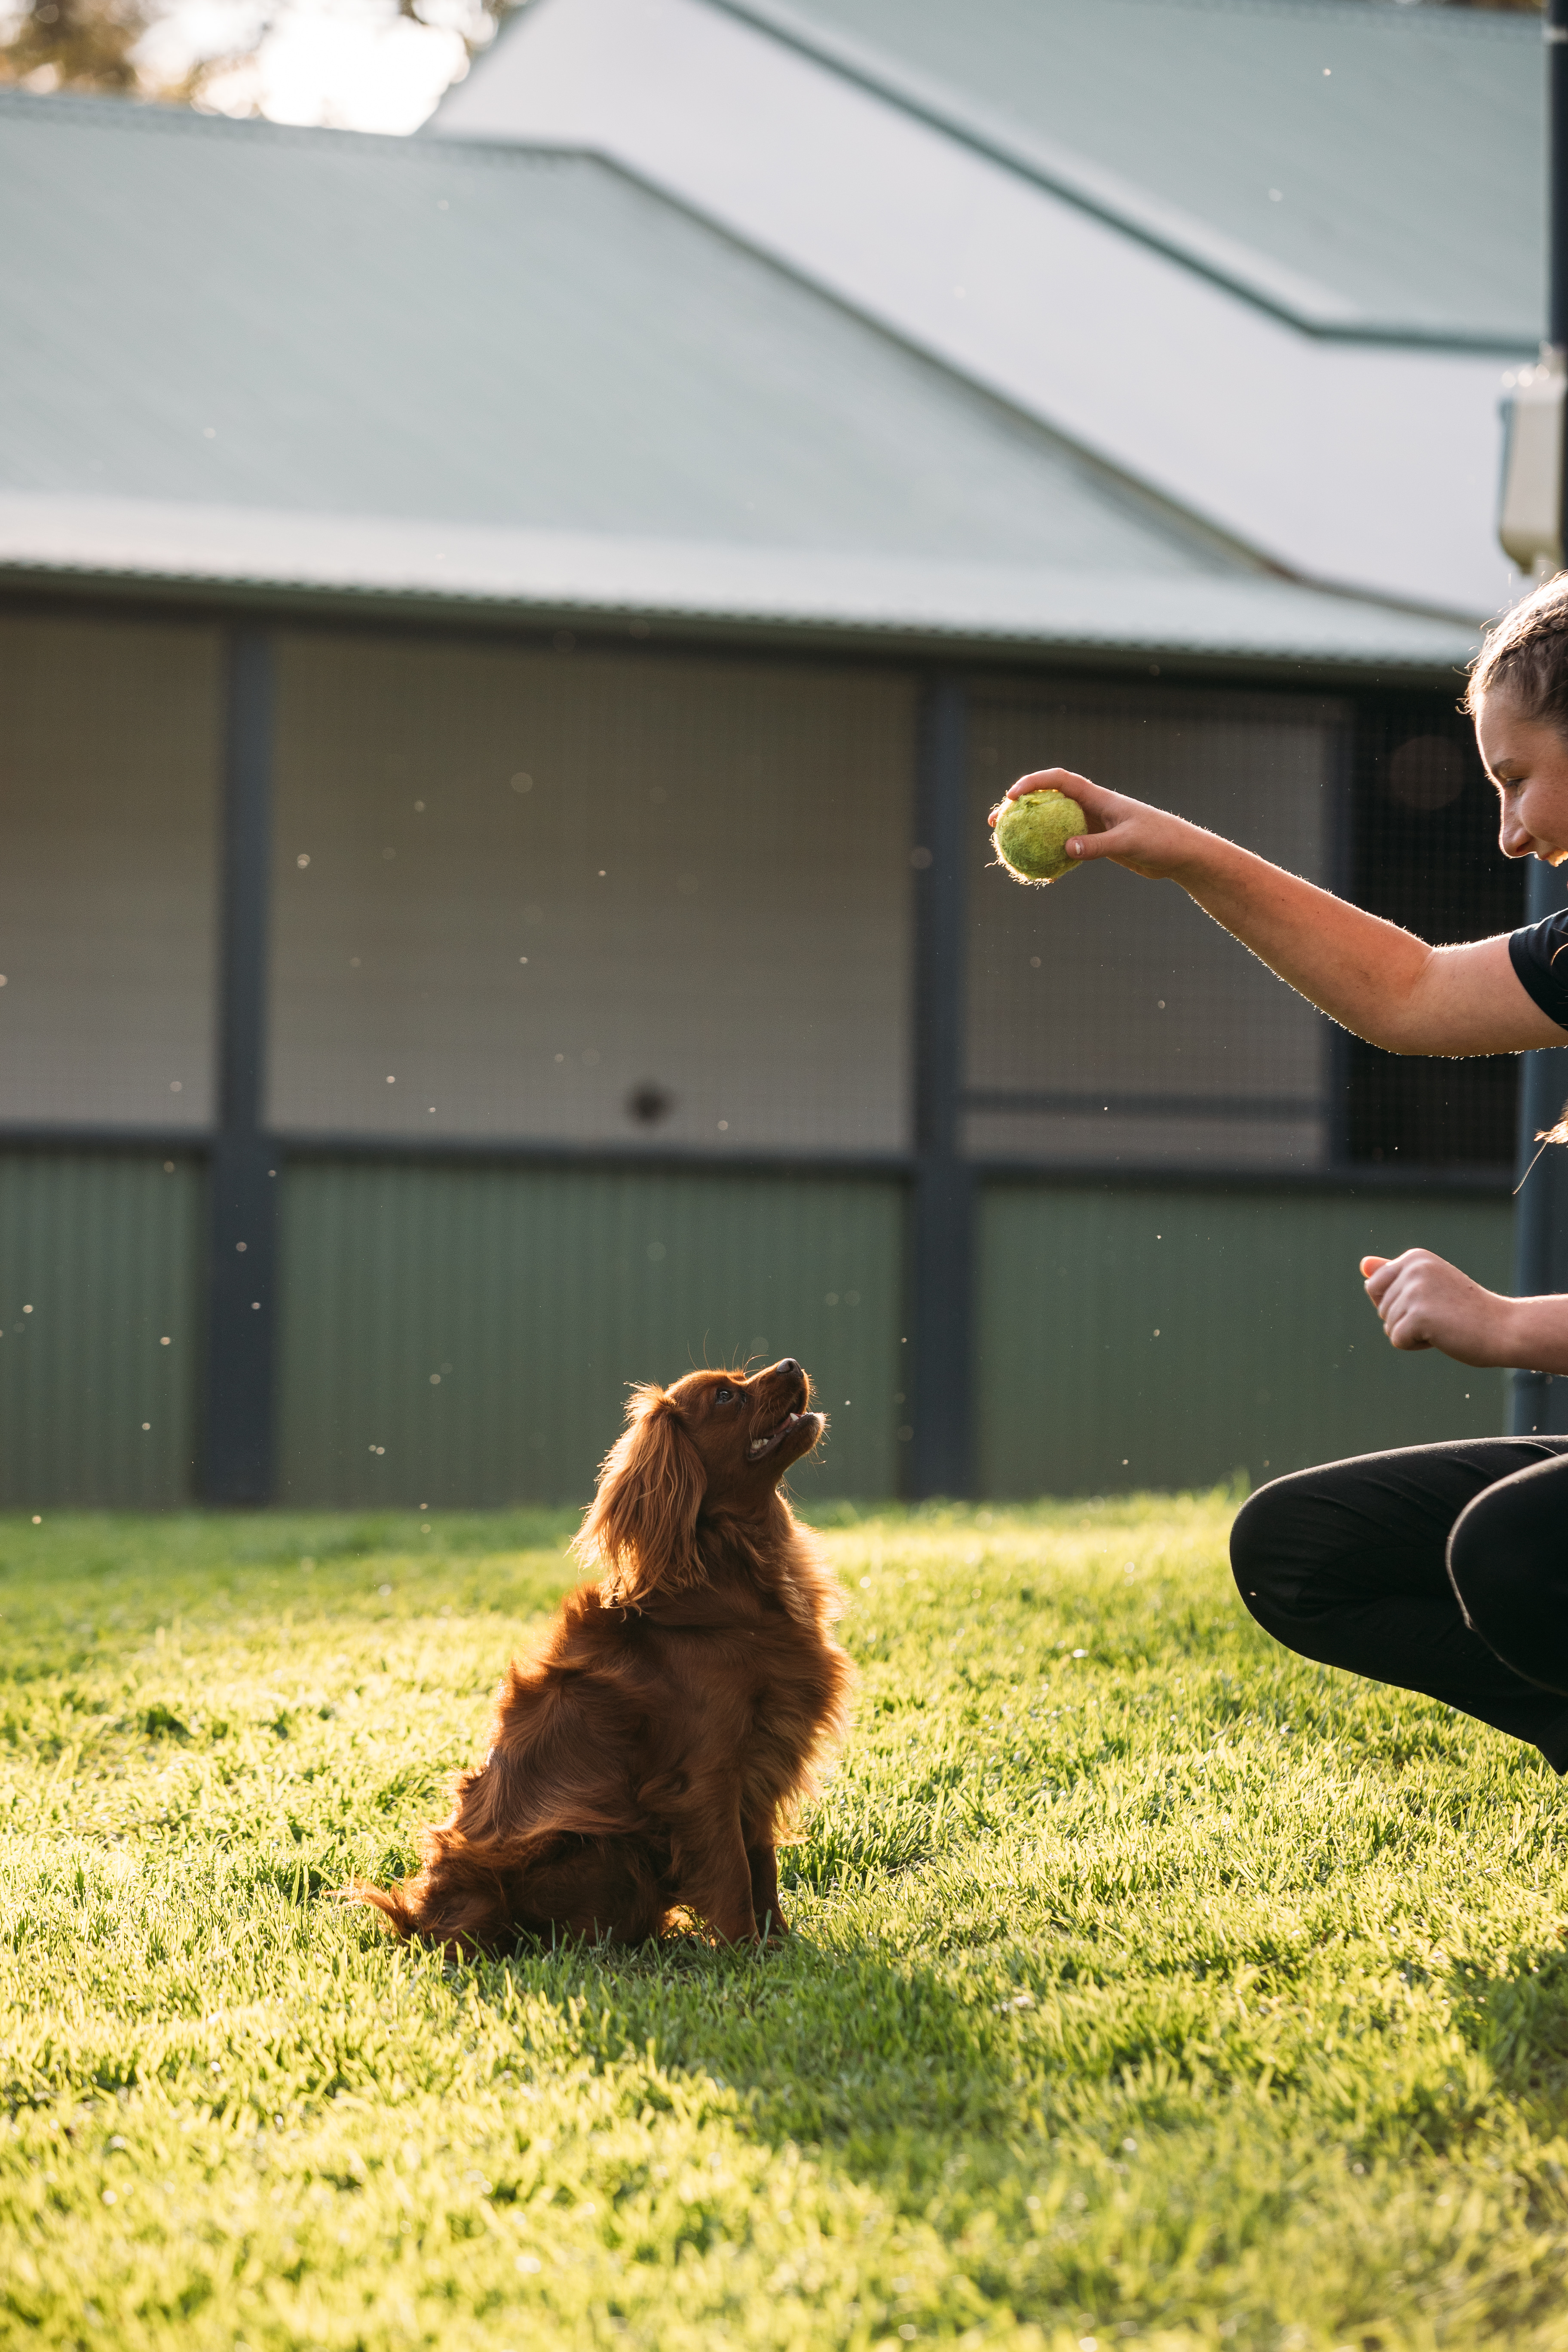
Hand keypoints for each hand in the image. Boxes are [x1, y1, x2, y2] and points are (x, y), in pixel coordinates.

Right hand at [988, 767, 1208, 881]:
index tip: (1012, 798)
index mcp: (1098, 797)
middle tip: (995, 822)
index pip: (1059, 781)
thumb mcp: (1128, 842)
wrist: (1181, 854)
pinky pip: (1067, 848)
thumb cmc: (1160, 840)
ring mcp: (1093, 826)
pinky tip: (1042, 874)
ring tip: (1007, 846)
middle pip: (1048, 802)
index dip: (1033, 784)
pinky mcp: (1098, 844)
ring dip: (1031, 834)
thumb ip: (1097, 846)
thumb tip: (1066, 850)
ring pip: (1054, 826)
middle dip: (1019, 809)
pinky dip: (1052, 857)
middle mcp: (1092, 807)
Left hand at [1359, 1250, 1514, 1364]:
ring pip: (1388, 1326)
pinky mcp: (1418, 1315)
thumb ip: (1394, 1275)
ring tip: (1444, 1324)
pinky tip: (1442, 1336)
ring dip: (1413, 1333)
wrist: (1504, 1328)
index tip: (1432, 1301)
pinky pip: (1397, 1340)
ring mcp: (1415, 1290)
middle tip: (1442, 1315)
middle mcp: (1413, 1268)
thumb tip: (1363, 1264)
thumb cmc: (1467, 1310)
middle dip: (1405, 1320)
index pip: (1374, 1286)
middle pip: (1380, 1308)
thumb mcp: (1429, 1286)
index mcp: (1415, 1257)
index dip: (1397, 1304)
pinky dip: (1417, 1345)